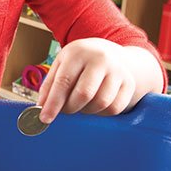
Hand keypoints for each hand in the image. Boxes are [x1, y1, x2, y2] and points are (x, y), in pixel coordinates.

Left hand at [37, 38, 162, 122]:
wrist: (111, 52)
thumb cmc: (79, 62)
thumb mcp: (61, 65)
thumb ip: (49, 86)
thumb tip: (41, 108)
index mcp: (78, 52)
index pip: (64, 81)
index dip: (53, 103)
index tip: (44, 118)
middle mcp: (100, 59)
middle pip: (84, 94)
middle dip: (70, 108)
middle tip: (65, 111)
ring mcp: (117, 71)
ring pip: (100, 103)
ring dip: (86, 111)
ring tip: (80, 105)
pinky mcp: (129, 83)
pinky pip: (114, 108)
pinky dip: (101, 113)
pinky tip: (94, 106)